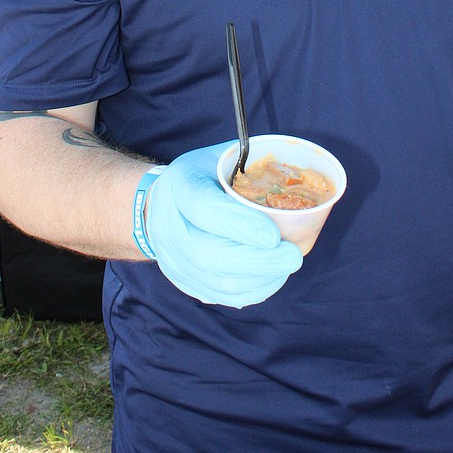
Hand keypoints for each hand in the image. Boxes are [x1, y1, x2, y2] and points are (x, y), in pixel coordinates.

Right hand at [144, 141, 302, 307]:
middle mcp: (168, 226)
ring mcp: (171, 259)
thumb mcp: (218, 157)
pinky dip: (250, 291)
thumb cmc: (200, 176)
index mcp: (179, 186)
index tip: (274, 235)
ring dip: (258, 279)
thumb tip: (294, 174)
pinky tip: (271, 278)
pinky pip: (218, 295)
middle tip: (293, 256)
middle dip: (257, 261)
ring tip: (287, 266)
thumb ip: (250, 164)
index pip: (206, 210)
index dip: (240, 226)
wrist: (158, 204)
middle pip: (209, 254)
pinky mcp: (181, 280)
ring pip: (215, 282)